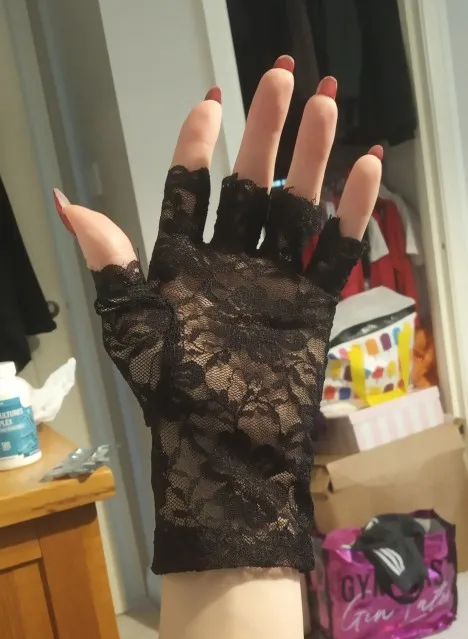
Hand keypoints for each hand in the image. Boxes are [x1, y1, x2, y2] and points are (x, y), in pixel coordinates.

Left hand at [54, 59, 381, 574]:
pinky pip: (334, 255)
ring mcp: (273, 284)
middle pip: (248, 186)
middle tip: (280, 77)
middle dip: (264, 133)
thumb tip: (71, 201)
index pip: (188, 192)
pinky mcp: (311, 308)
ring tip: (326, 106)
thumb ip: (111, 263)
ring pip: (295, 210)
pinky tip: (367, 171)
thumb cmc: (173, 392)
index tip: (212, 100)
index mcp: (181, 267)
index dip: (197, 145)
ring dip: (311, 160)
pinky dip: (352, 216)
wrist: (224, 453)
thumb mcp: (131, 326)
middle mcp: (229, 266)